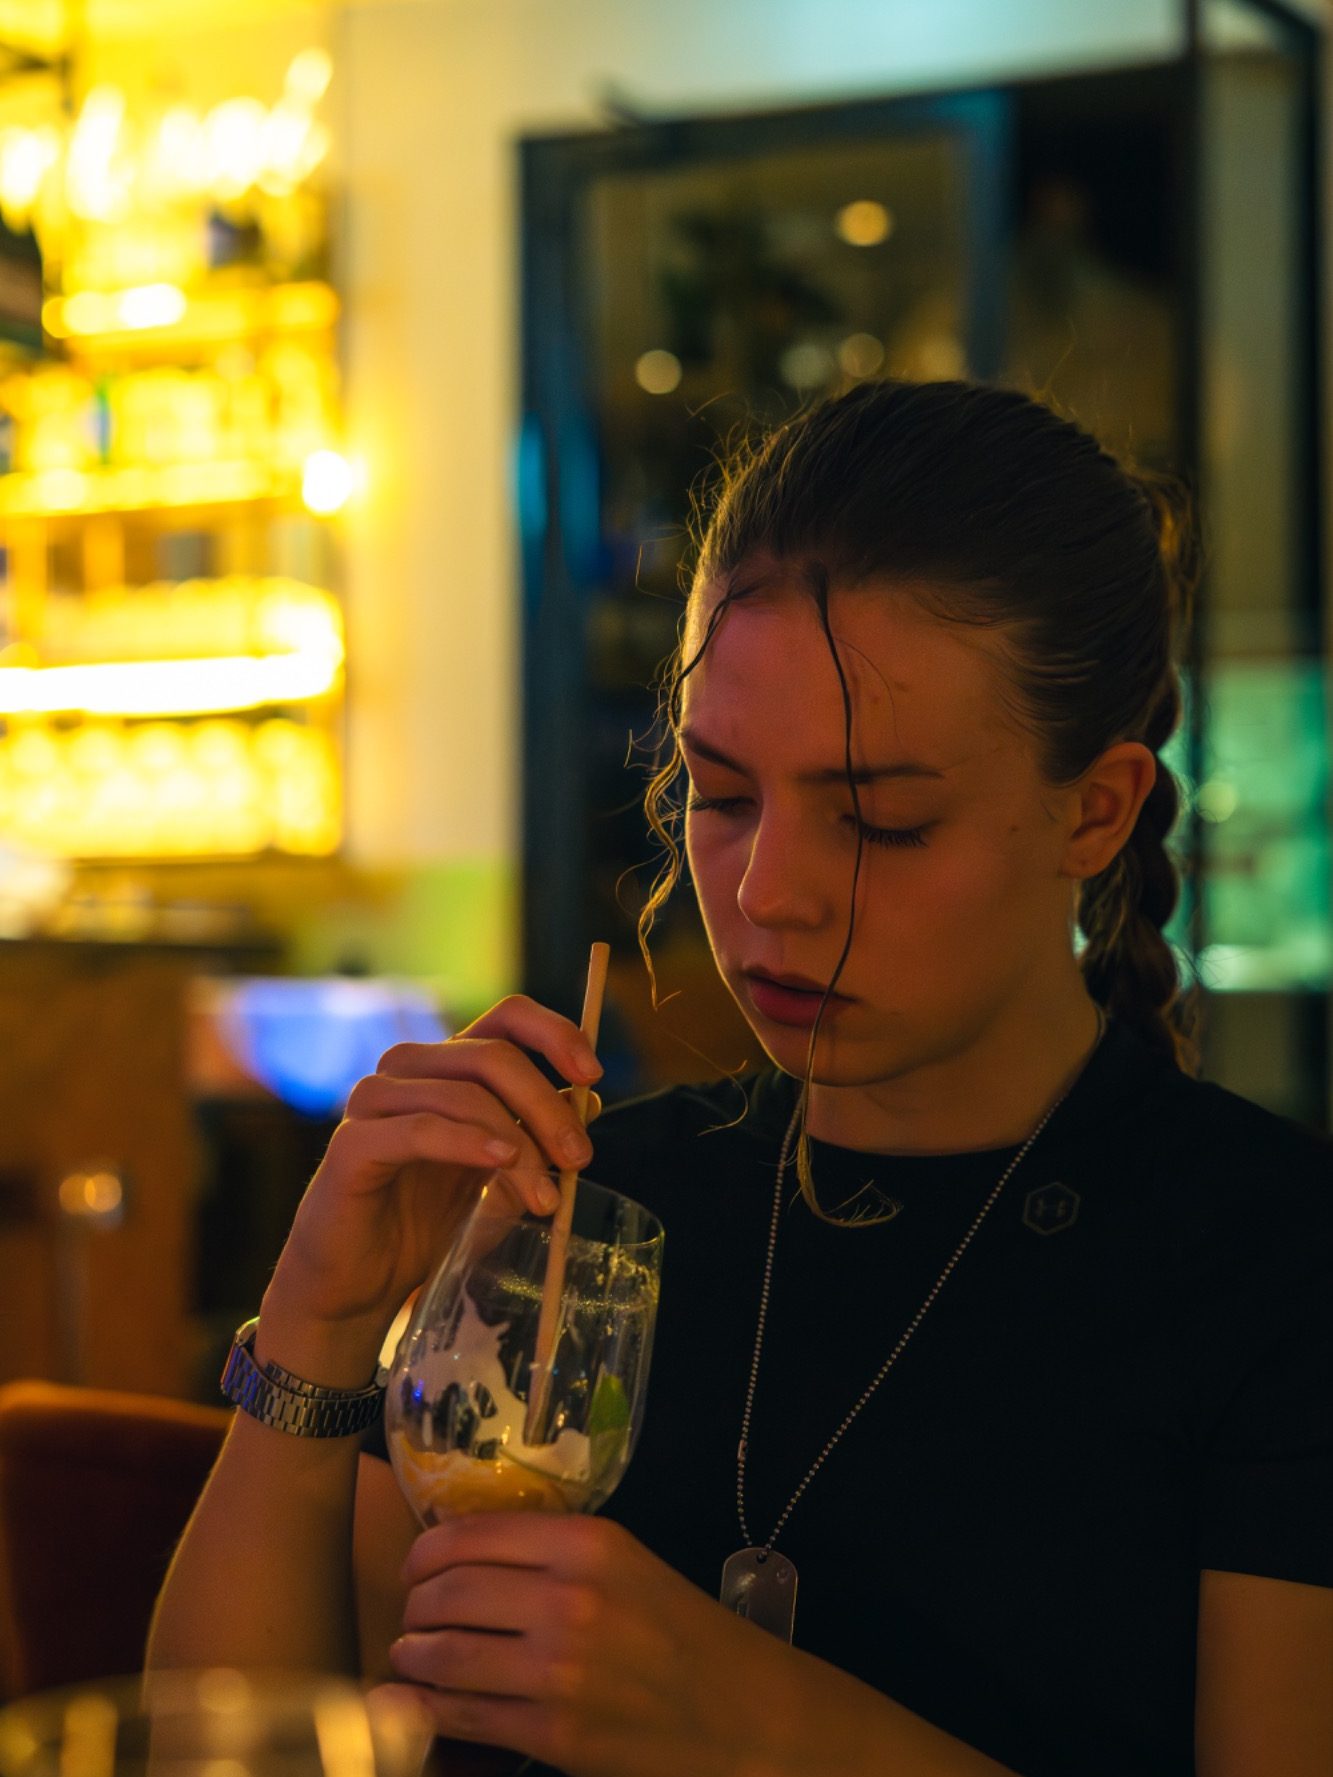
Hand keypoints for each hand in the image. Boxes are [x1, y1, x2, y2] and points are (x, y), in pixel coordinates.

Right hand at [259, 995, 602, 1376]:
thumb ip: (537, 1135)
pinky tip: (501, 1164)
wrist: (360, 1284)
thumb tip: (588, 1099)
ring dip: (518, 1143)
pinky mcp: (354, 1143)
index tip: (593, 1074)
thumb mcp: (500, 1176)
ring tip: (546, 1197)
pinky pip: (420, 1129)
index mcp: (449, 1066)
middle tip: (579, 1158)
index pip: (507, 1017)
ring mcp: (375, 1101)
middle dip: (547, 1105)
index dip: (555, 1033)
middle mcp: (410, 1069)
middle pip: (493, 1056)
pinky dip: (469, 1142)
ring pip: (464, 1094)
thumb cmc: (427, 1223)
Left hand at [379, 1516, 884, 1776]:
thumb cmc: (682, 1631)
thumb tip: (460, 1551)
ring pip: (445, 1656)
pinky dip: (427, 1710)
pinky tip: (419, 1704)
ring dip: (412, 1657)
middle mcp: (568, 1598)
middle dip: (414, 1607)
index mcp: (587, 1543)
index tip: (414, 1567)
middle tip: (411, 1616)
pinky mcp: (555, 1733)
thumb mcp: (624, 1563)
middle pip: (449, 1592)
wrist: (744, 1713)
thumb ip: (550, 1553)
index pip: (471, 1534)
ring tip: (410, 1657)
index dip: (425, 1553)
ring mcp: (559, 1670)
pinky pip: (465, 1717)